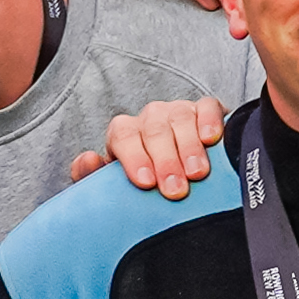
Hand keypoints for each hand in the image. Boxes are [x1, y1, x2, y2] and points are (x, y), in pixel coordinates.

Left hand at [77, 94, 233, 199]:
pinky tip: (211, 139)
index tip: (146, 183)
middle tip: (175, 190)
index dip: (134, 158)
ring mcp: (178, 111)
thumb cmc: (145, 184)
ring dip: (189, 147)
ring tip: (197, 174)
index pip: (123, 136)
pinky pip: (207, 108)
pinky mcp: (206, 109)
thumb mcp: (116, 186)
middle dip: (165, 161)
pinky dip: (210, 121)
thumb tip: (87, 159)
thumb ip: (93, 176)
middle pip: (154, 131)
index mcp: (124, 133)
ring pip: (181, 119)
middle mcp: (150, 117)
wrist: (180, 177)